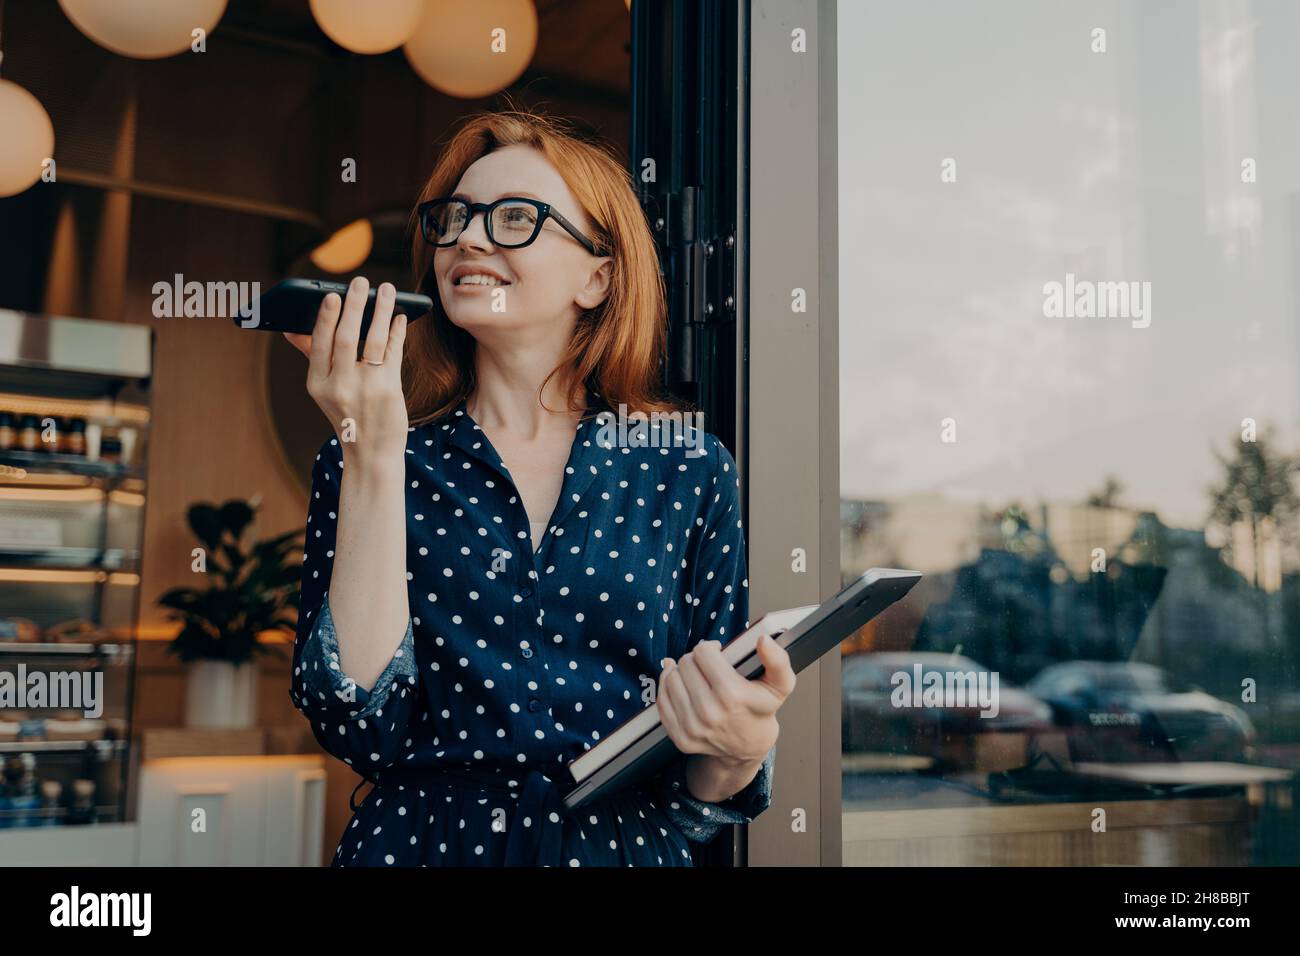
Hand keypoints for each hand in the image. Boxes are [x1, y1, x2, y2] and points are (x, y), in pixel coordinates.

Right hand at [283, 276, 408, 467]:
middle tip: (361, 282)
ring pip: (372, 340)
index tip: (331, 295)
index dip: (324, 318)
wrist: (371, 453)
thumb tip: (291, 328)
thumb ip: (313, 357)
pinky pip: (392, 352)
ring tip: (386, 290)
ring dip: (380, 311)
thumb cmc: (348, 414)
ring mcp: (365, 388)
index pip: (319, 344)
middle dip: (354, 305)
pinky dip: (396, 331)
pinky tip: (399, 317)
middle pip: (345, 337)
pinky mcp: (388, 390)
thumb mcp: (324, 390)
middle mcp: (339, 386)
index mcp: (317, 384)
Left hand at [656, 631, 795, 765]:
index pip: (702, 652)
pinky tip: (681, 686)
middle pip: (685, 664)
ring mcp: (692, 728)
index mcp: (731, 695)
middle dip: (695, 659)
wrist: (749, 747)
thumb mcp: (780, 684)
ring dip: (680, 672)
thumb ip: (777, 660)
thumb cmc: (762, 710)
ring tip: (695, 676)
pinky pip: (662, 701)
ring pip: (670, 679)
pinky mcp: (680, 737)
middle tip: (707, 666)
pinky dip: (668, 688)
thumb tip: (763, 640)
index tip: (718, 653)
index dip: (710, 647)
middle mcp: (708, 713)